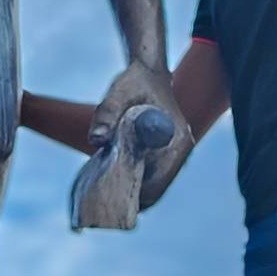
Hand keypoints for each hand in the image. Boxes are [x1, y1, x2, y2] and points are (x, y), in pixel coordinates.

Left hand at [92, 60, 191, 207]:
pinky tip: (112, 181)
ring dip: (132, 191)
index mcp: (175, 139)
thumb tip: (95, 140)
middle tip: (100, 203)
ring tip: (104, 194)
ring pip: (154, 185)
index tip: (108, 202)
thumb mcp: (118, 93)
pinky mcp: (167, 153)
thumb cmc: (134, 82)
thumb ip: (106, 114)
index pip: (157, 182)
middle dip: (130, 198)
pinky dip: (135, 181)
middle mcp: (180, 149)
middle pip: (156, 189)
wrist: (149, 72)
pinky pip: (152, 176)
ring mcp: (175, 153)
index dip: (134, 196)